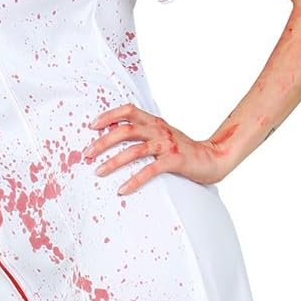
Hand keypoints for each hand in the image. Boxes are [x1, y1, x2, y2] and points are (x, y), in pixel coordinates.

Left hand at [83, 103, 224, 192]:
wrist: (213, 158)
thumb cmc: (185, 149)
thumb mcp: (164, 135)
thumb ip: (146, 132)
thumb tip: (119, 136)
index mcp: (155, 121)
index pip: (129, 110)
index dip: (109, 115)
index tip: (92, 126)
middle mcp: (159, 130)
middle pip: (126, 130)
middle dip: (103, 142)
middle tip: (87, 154)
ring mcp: (167, 144)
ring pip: (134, 150)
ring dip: (113, 162)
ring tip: (98, 172)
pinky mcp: (174, 160)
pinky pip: (149, 170)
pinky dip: (134, 181)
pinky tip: (122, 190)